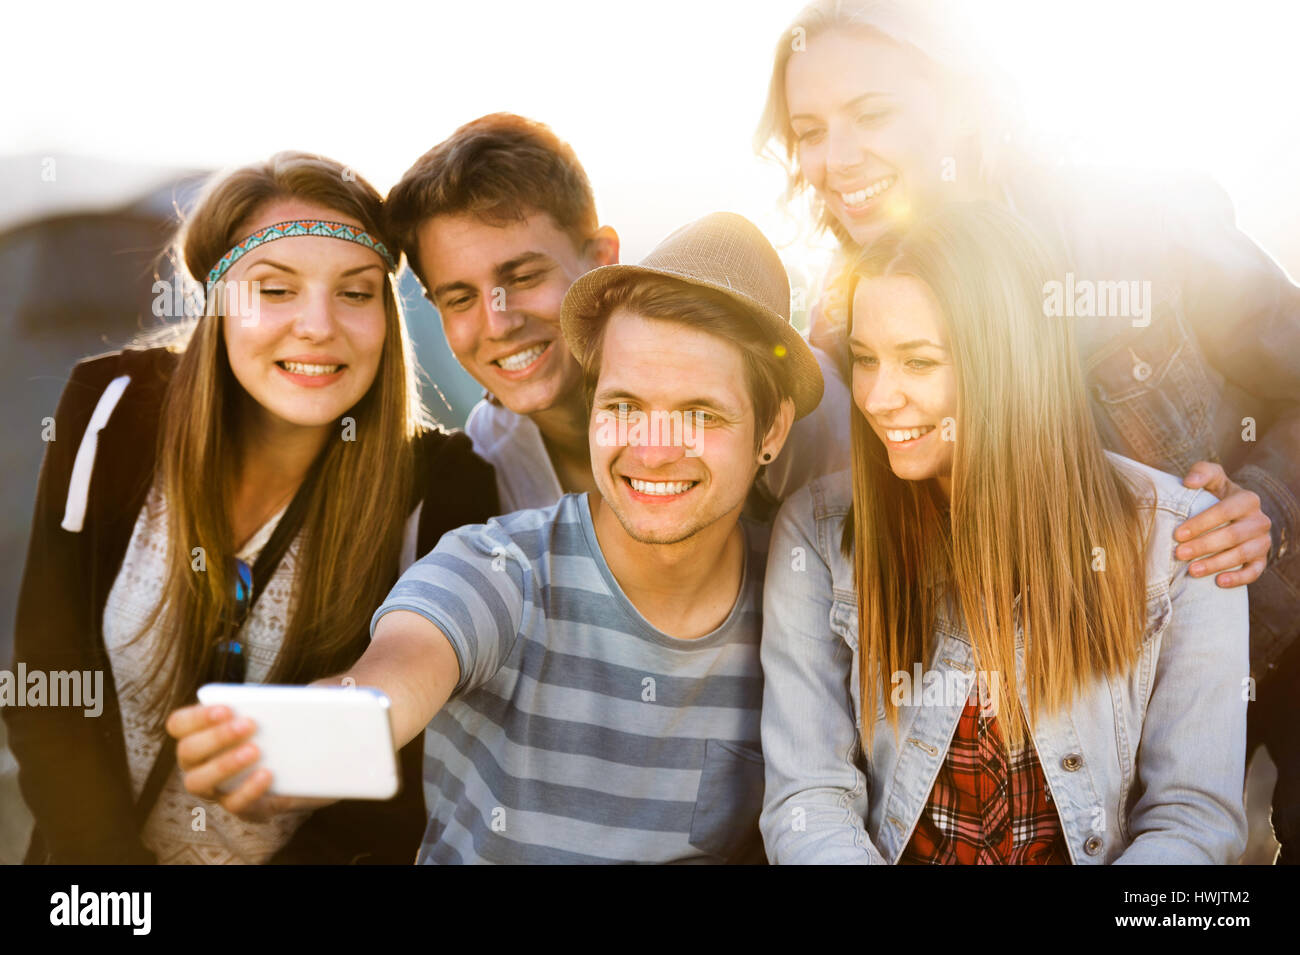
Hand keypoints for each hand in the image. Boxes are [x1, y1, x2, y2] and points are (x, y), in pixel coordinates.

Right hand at [165, 704, 333, 821]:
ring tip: (255, 750)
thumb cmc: (292, 726)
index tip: (226, 709)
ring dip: (224, 765)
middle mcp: (201, 763)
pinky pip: (236, 805)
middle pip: (187, 752)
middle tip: (249, 724)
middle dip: (215, 737)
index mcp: (203, 733)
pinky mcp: (247, 808)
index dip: (197, 716)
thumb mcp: (290, 707)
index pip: (179, 724)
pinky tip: (268, 774)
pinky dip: (249, 790)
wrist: (320, 763)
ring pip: (199, 783)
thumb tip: (309, 691)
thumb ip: (287, 696)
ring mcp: (219, 789)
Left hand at [1176, 461, 1271, 586]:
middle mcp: (1259, 520)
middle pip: (1233, 535)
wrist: (1229, 515)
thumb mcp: (1210, 478)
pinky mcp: (1261, 559)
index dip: (1201, 523)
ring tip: (1191, 571)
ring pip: (1243, 554)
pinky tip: (1218, 582)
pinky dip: (1238, 578)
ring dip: (1216, 563)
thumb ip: (1201, 472)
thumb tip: (1189, 482)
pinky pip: (1255, 572)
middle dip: (1204, 546)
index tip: (1177, 534)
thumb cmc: (1214, 494)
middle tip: (1179, 554)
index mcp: (1247, 499)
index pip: (1224, 511)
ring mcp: (1262, 541)